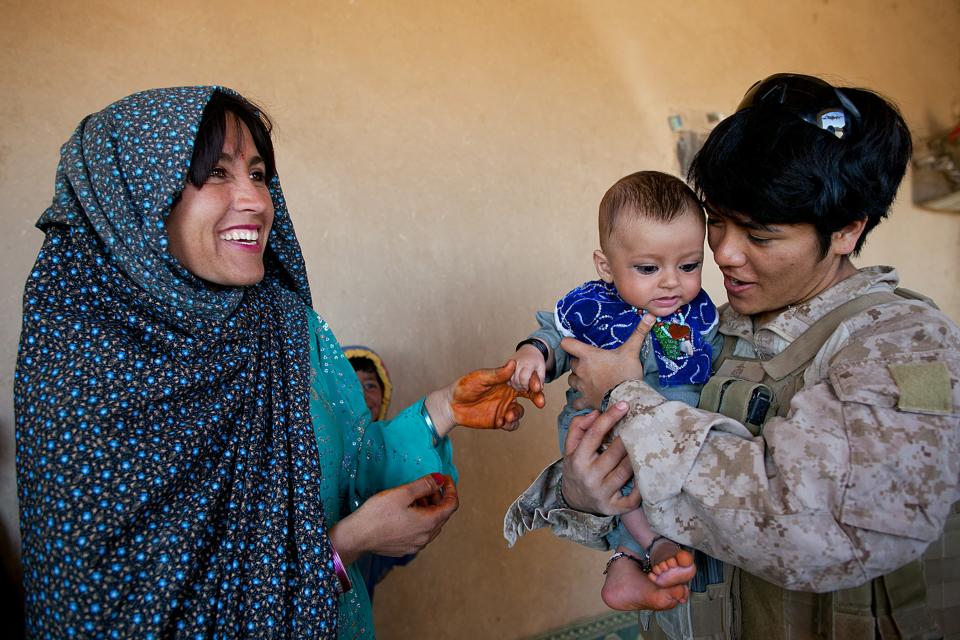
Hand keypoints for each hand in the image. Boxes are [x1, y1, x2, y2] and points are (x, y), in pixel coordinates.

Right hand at [330, 473, 458, 562]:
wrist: (356, 536)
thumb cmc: (378, 513)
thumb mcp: (403, 493)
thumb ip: (425, 485)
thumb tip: (440, 480)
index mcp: (429, 523)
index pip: (452, 505)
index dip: (451, 489)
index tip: (443, 478)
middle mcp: (426, 537)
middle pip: (442, 515)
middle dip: (438, 498)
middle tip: (427, 485)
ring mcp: (415, 545)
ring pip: (431, 525)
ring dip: (428, 509)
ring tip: (414, 497)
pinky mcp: (405, 548)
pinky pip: (420, 532)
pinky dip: (420, 519)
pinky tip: (406, 512)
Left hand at [451, 359, 545, 430]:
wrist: (451, 405)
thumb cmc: (464, 387)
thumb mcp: (480, 378)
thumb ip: (497, 374)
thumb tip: (513, 363)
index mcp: (506, 381)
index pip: (524, 380)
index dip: (533, 383)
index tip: (537, 386)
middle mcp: (508, 394)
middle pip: (528, 396)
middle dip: (537, 398)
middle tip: (540, 402)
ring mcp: (504, 408)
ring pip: (520, 412)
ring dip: (517, 414)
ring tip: (508, 415)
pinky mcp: (499, 420)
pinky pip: (512, 424)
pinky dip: (511, 424)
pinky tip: (502, 422)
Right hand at [509, 345, 546, 391]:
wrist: (528, 350)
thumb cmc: (535, 360)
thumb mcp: (542, 368)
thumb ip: (541, 379)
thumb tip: (538, 389)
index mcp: (527, 363)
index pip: (523, 377)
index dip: (525, 385)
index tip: (528, 388)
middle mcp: (517, 363)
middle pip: (515, 380)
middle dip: (520, 387)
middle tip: (525, 388)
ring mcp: (510, 364)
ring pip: (509, 380)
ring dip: (515, 386)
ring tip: (521, 386)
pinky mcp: (506, 365)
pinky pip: (506, 378)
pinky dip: (510, 383)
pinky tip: (516, 383)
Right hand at [560, 402, 640, 515]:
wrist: (573, 501)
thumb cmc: (576, 468)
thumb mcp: (570, 448)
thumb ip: (578, 427)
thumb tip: (596, 412)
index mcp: (577, 459)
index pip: (594, 434)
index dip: (610, 417)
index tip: (625, 405)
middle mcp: (589, 477)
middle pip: (614, 452)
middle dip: (629, 438)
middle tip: (642, 425)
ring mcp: (602, 494)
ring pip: (626, 472)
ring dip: (637, 458)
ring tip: (646, 446)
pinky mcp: (613, 508)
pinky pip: (632, 498)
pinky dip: (641, 487)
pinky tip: (646, 474)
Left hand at [562, 314, 654, 409]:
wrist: (628, 398)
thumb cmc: (627, 373)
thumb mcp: (632, 351)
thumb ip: (639, 333)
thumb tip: (650, 316)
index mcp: (588, 356)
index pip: (567, 344)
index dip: (569, 343)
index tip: (574, 344)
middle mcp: (581, 370)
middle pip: (571, 363)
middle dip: (579, 363)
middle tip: (591, 364)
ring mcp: (582, 386)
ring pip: (571, 381)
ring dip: (578, 379)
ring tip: (589, 379)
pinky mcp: (586, 400)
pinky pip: (576, 401)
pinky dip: (579, 400)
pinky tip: (587, 397)